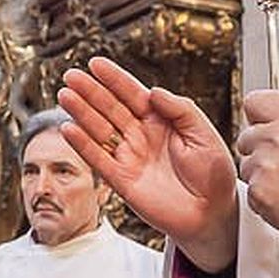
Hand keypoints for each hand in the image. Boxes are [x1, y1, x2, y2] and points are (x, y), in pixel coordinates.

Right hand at [58, 58, 239, 268]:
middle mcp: (141, 135)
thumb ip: (180, 110)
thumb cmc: (214, 174)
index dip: (114, 78)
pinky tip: (69, 129)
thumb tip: (154, 91)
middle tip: (71, 75)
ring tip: (65, 95)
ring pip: (99, 130)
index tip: (96, 63)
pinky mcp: (121, 180)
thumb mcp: (204, 135)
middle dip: (90, 91)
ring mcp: (129, 157)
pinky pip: (98, 159)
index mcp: (161, 120)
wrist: (213, 214)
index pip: (133, 94)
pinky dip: (82, 144)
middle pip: (110, 108)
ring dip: (81, 113)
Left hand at [236, 90, 278, 254]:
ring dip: (263, 179)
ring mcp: (266, 164)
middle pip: (247, 138)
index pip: (256, 101)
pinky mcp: (259, 192)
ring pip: (247, 168)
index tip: (263, 127)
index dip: (259, 118)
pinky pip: (252, 195)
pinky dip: (266, 203)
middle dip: (260, 153)